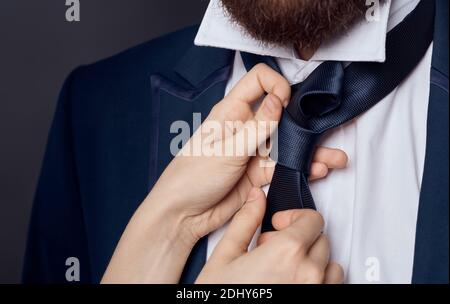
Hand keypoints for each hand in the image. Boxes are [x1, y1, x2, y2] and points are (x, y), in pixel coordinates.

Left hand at [102, 64, 346, 282]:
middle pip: (279, 115)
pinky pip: (284, 168)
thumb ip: (256, 127)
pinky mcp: (257, 174)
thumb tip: (278, 99)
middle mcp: (244, 128)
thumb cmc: (191, 177)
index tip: (288, 102)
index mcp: (230, 112)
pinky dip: (301, 169)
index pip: (258, 82)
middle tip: (323, 130)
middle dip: (304, 121)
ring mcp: (252, 152)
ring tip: (334, 158)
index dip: (277, 85)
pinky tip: (317, 170)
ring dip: (310, 151)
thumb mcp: (226, 150)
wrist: (182, 214)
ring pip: (286, 145)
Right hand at [196, 188, 343, 283]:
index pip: (312, 218)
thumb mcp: (225, 256)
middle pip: (320, 239)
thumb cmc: (222, 298)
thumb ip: (245, 221)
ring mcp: (316, 292)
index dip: (293, 217)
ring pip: (330, 264)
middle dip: (298, 238)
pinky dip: (318, 280)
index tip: (279, 225)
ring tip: (284, 270)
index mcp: (286, 252)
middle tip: (273, 250)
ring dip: (311, 261)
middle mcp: (308, 274)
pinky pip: (331, 286)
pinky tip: (291, 284)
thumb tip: (255, 198)